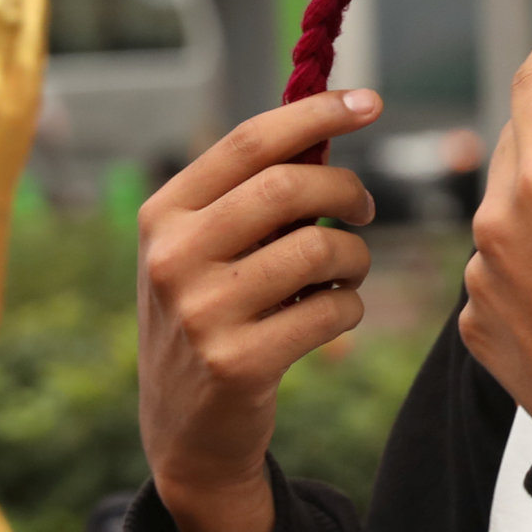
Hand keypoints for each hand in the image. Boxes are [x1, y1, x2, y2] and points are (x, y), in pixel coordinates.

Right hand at [137, 89, 383, 531]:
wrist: (185, 430)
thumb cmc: (209, 318)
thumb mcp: (201, 251)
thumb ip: (248, 196)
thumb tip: (329, 125)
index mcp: (161, 214)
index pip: (248, 143)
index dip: (315, 113)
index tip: (369, 101)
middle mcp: (171, 257)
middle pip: (289, 187)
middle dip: (347, 191)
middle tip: (364, 210)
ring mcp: (201, 312)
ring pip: (320, 249)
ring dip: (355, 258)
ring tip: (346, 273)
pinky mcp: (237, 362)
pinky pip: (332, 310)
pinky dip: (351, 307)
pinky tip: (334, 314)